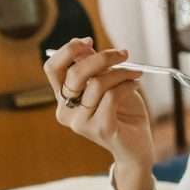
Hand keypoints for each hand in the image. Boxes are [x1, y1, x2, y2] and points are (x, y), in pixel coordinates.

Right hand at [44, 37, 153, 189]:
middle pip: (74, 73)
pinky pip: (112, 96)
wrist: (137, 148)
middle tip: (124, 54)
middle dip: (101, 57)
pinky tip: (135, 84)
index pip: (53, 69)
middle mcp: (66, 111)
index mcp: (63, 99)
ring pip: (97, 84)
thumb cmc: (123, 114)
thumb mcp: (108, 85)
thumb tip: (86, 46)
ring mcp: (81, 123)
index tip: (89, 41)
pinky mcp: (100, 129)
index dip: (68, 50)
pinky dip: (127, 85)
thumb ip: (95, 69)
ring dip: (121, 73)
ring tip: (135, 74)